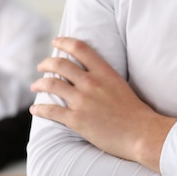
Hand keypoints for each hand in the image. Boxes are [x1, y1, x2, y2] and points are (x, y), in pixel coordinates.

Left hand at [30, 37, 176, 171]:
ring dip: (39, 84)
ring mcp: (83, 101)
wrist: (141, 133)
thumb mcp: (120, 84)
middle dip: (46, 64)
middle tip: (41, 67)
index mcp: (104, 71)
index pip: (79, 48)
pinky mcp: (77, 120)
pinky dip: (40, 109)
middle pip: (60, 64)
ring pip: (52, 84)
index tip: (56, 42)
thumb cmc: (134, 111)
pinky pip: (52, 111)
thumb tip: (89, 73)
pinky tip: (35, 110)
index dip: (64, 42)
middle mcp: (91, 82)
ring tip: (35, 86)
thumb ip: (103, 76)